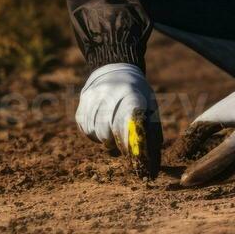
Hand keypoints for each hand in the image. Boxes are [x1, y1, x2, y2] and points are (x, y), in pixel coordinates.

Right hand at [75, 63, 161, 178]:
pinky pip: (84, 127)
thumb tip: (152, 164)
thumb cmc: (138, 94)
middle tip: (121, 147)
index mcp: (131, 94)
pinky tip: (101, 127)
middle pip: (107, 131)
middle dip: (115, 144)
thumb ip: (152, 131)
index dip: (127, 143)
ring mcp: (93, 96)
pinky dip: (93, 133)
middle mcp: (110, 93)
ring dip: (103, 139)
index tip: (130, 153)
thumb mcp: (150, 106)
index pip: (125, 124)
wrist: (115, 69)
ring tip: (112, 134)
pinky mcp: (82, 101)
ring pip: (94, 131)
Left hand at [179, 75, 234, 186]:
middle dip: (206, 179)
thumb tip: (184, 147)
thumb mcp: (231, 104)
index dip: (201, 169)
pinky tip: (219, 177)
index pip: (221, 156)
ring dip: (218, 180)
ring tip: (198, 183)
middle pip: (229, 171)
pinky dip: (234, 176)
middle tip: (186, 185)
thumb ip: (207, 124)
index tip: (183, 181)